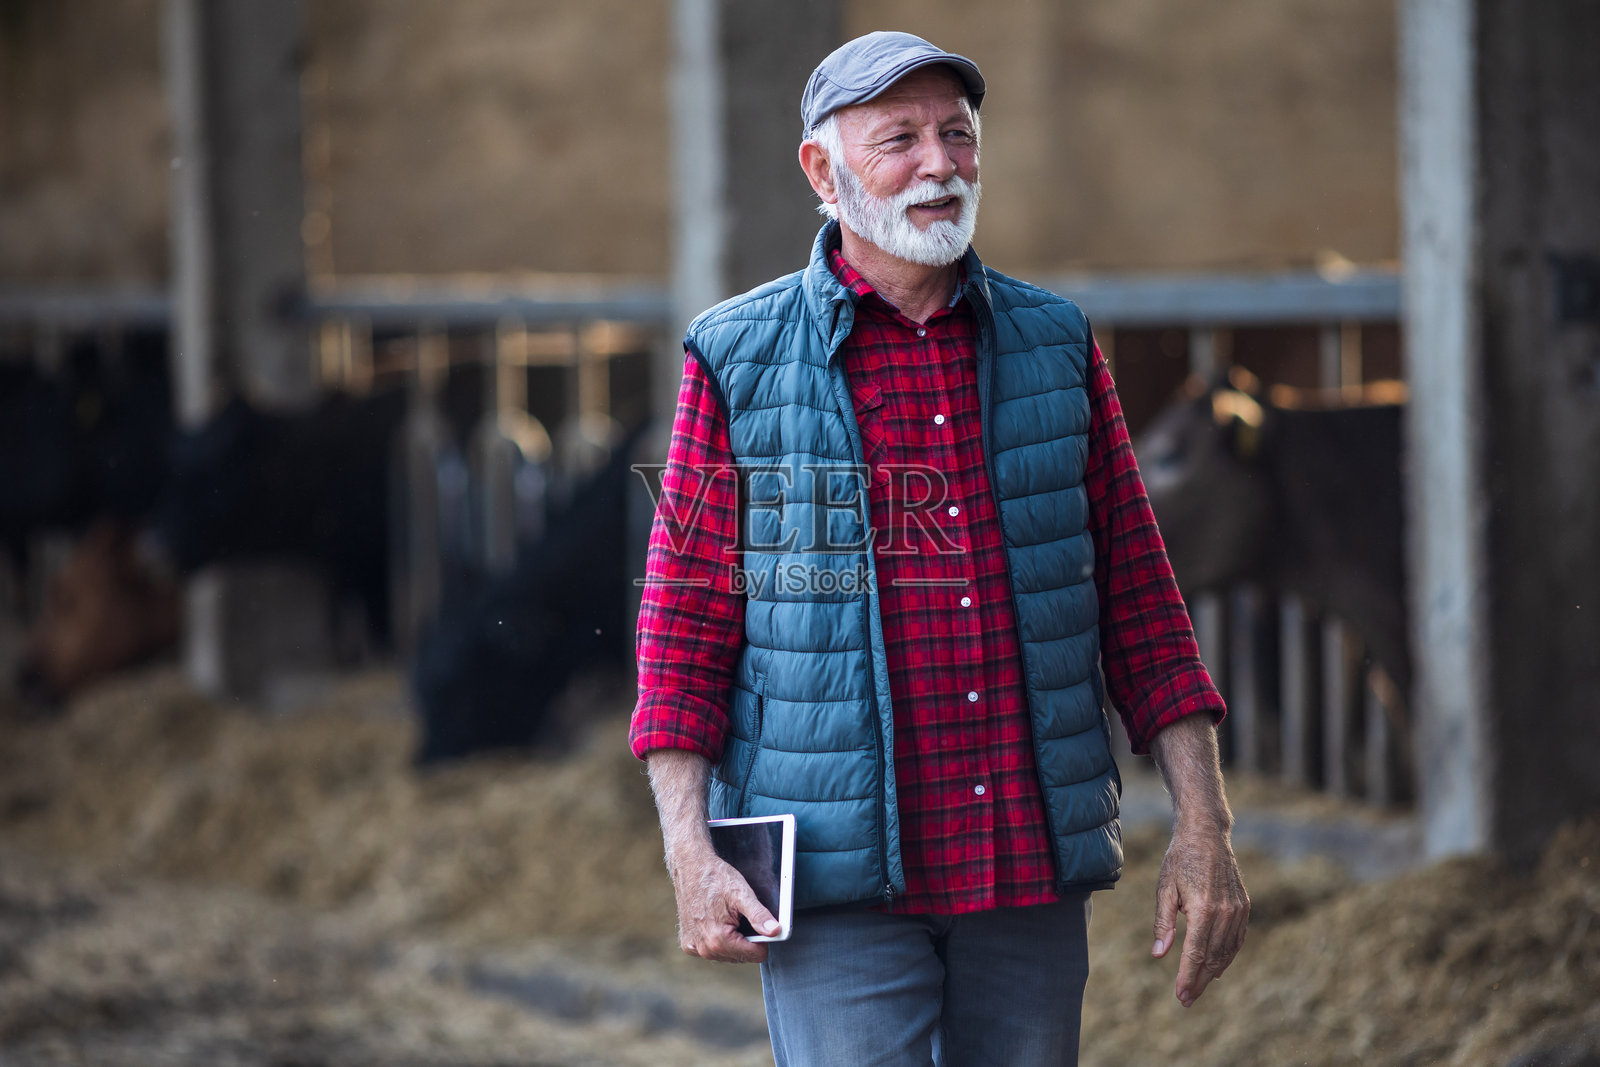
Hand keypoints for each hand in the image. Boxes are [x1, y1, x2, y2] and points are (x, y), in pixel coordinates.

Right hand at [668, 844, 780, 963]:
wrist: (690, 868)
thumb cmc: (715, 878)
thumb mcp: (741, 894)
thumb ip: (759, 915)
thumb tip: (776, 931)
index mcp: (719, 939)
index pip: (756, 955)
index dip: (763, 939)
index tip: (758, 922)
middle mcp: (705, 949)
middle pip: (742, 957)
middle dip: (746, 940)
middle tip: (739, 916)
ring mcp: (694, 948)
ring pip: (728, 955)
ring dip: (733, 941)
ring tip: (728, 917)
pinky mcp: (688, 944)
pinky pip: (713, 950)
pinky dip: (718, 940)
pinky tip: (716, 922)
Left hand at [1151, 819, 1249, 1006]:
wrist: (1206, 835)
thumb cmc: (1180, 860)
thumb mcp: (1164, 888)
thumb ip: (1163, 923)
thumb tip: (1159, 954)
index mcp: (1203, 909)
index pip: (1195, 953)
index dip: (1188, 977)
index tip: (1180, 996)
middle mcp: (1225, 913)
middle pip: (1212, 958)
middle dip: (1199, 981)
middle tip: (1186, 1000)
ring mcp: (1238, 910)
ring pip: (1227, 952)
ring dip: (1213, 972)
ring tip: (1198, 988)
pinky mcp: (1244, 906)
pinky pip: (1237, 939)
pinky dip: (1228, 956)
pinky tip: (1217, 968)